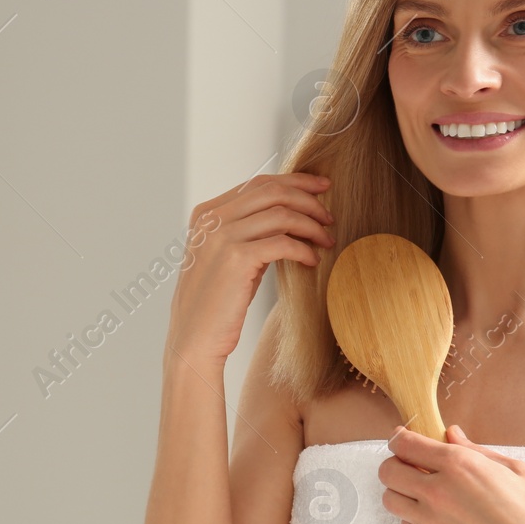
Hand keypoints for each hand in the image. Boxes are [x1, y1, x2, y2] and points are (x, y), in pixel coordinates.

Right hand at [164, 172, 335, 367]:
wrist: (194, 341)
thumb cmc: (217, 304)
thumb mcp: (228, 257)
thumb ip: (249, 231)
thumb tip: (290, 214)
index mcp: (206, 214)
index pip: (258, 183)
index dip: (295, 182)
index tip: (321, 187)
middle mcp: (211, 219)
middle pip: (272, 192)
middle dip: (308, 199)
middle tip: (330, 215)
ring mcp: (221, 237)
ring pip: (281, 214)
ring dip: (311, 225)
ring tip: (327, 240)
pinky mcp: (236, 258)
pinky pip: (283, 243)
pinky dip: (304, 249)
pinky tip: (313, 260)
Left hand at [378, 424, 524, 523]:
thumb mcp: (513, 469)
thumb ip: (474, 450)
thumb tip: (451, 434)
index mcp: (458, 465)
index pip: (403, 444)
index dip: (400, 440)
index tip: (404, 442)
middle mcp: (437, 493)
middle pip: (387, 471)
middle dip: (396, 466)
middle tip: (413, 469)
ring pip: (391, 500)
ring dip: (402, 494)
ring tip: (425, 496)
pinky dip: (416, 521)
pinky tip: (440, 521)